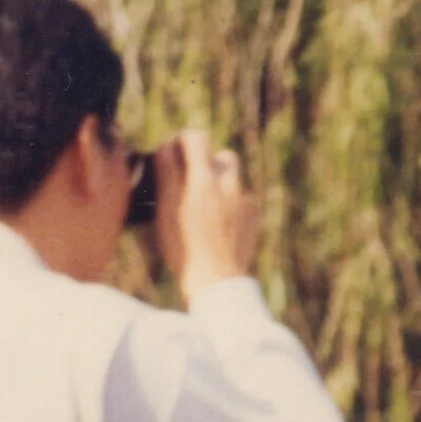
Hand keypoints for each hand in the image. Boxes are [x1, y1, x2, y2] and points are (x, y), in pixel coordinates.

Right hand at [154, 127, 261, 300]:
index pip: (196, 137)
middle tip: (191, 182)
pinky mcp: (255, 219)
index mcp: (204, 179)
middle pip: (220, 156)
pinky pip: (244, 201)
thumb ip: (167, 172)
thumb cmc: (185, 249)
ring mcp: (246, 203)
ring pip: (234, 180)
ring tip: (206, 206)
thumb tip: (167, 147)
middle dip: (206, 163)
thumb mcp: (166, 209)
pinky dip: (232, 206)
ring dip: (220, 185)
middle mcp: (230, 185)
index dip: (182, 141)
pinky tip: (220, 225)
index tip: (174, 154)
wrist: (217, 284)